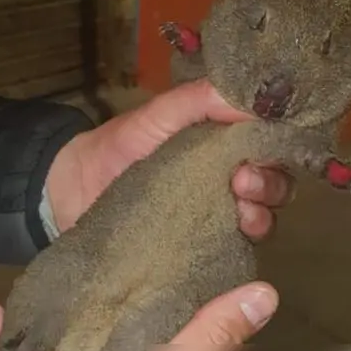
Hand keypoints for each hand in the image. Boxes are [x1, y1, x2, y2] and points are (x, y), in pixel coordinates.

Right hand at [0, 283, 278, 350]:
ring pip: (60, 338)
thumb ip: (206, 338)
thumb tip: (264, 293)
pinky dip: (4, 343)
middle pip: (107, 322)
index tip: (142, 244)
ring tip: (22, 295)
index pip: (168, 316)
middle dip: (81, 297)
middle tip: (70, 268)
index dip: (156, 281)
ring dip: (36, 316)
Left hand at [47, 79, 295, 239]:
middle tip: (244, 183)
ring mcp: (215, 218)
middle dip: (270, 184)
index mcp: (224, 146)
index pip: (271, 146)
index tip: (260, 152)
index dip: (277, 148)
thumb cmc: (119, 145)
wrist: (73, 188)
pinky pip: (233, 253)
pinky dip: (240, 248)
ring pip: (260, 220)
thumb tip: (255, 97)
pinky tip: (233, 242)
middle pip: (275, 186)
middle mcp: (228, 182)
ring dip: (261, 216)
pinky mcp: (198, 250)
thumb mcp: (158, 115)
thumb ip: (198, 101)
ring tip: (241, 213)